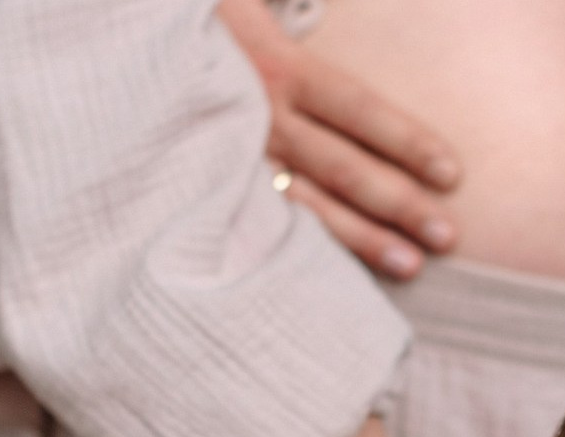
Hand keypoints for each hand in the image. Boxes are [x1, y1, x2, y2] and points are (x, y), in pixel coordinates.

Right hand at [219, 0, 460, 279]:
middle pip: (346, 168)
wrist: (113, 44)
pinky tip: (336, 280)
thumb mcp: (249, 4)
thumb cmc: (195, 20)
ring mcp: (234, 161)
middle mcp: (262, 118)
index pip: (359, 110)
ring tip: (411, 268)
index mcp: (277, 66)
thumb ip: (288, 13)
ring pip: (310, 206)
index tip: (451, 173)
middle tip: (449, 238)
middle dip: (400, 204)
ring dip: (363, 240)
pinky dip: (301, 256)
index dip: (408, 141)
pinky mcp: (208, 189)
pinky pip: (261, 226)